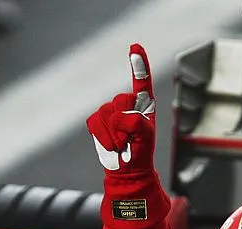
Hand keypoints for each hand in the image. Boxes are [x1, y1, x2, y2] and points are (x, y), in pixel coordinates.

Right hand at [87, 43, 156, 175]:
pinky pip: (95, 122)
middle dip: (125, 124)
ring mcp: (110, 111)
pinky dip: (102, 137)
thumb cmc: (141, 151)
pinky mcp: (97, 120)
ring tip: (122, 144)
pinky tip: (111, 146)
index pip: (142, 81)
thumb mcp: (146, 136)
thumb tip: (119, 117)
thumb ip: (136, 122)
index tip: (135, 46)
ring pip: (107, 113)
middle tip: (131, 140)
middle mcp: (127, 104)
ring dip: (114, 134)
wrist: (127, 169)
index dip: (138, 64)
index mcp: (144, 104)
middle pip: (121, 100)